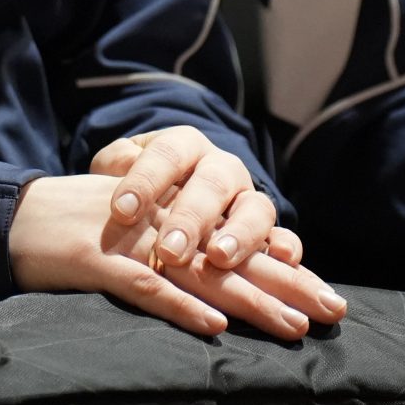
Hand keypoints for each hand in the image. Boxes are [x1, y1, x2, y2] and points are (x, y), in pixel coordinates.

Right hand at [8, 173, 345, 339]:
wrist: (12, 216)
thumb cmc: (80, 229)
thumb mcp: (138, 231)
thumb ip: (181, 249)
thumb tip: (229, 286)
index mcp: (175, 211)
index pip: (240, 240)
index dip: (283, 267)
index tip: (325, 295)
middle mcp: (163, 219)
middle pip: (233, 255)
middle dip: (286, 285)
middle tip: (332, 311)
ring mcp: (132, 238)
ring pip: (201, 272)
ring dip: (249, 301)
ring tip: (291, 327)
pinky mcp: (98, 260)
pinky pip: (146, 287)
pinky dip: (180, 308)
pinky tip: (214, 328)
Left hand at [87, 126, 279, 271]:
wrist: (166, 200)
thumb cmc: (135, 187)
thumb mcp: (116, 170)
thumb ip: (114, 167)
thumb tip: (117, 172)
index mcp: (183, 145)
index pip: (167, 154)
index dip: (144, 181)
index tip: (120, 212)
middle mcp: (221, 168)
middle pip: (212, 184)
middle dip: (190, 218)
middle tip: (168, 251)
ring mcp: (247, 198)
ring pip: (255, 208)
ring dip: (240, 234)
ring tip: (219, 258)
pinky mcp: (267, 231)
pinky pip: (286, 236)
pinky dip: (289, 246)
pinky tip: (283, 257)